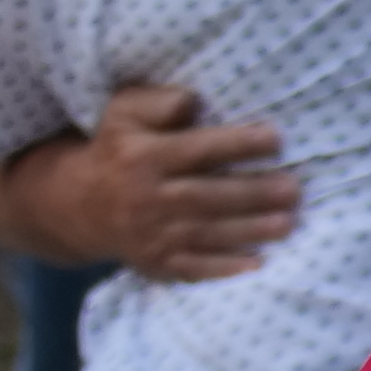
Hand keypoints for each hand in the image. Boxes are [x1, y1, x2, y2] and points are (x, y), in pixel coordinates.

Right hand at [24, 83, 299, 280]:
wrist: (76, 205)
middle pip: (207, 196)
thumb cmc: (118, 148)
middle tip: (293, 189)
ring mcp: (151, 234)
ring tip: (288, 222)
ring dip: (250, 230)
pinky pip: (193, 268)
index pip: (197, 149)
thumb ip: (159, 102)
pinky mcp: (157, 262)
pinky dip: (225, 269)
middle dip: (253, 194)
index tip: (275, 139)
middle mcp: (146, 197)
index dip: (237, 144)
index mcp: (142, 156)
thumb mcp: (124, 112)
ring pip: (206, 233)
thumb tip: (194, 101)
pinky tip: (259, 263)